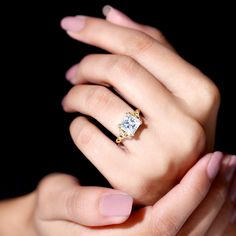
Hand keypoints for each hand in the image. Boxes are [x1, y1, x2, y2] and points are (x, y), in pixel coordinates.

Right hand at [0, 153, 234, 234]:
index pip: (164, 223)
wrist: (50, 226)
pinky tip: (223, 194)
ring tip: (231, 172)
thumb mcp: (53, 204)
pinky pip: (193, 235)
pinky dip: (215, 216)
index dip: (191, 193)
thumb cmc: (50, 213)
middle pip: (189, 231)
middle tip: (229, 161)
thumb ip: (79, 206)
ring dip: (219, 204)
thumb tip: (119, 204)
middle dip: (214, 195)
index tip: (211, 161)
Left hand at [61, 6, 219, 204]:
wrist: (176, 184)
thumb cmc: (174, 132)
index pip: (143, 45)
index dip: (101, 29)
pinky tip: (81, 124)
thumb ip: (151, 49)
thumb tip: (112, 13)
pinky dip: (75, 124)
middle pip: (118, 69)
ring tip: (72, 98)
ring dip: (75, 93)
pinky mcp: (131, 177)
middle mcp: (185, 124)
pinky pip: (86, 135)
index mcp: (200, 94)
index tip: (72, 24)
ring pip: (98, 99)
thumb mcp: (177, 90)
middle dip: (86, 64)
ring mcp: (159, 155)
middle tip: (73, 72)